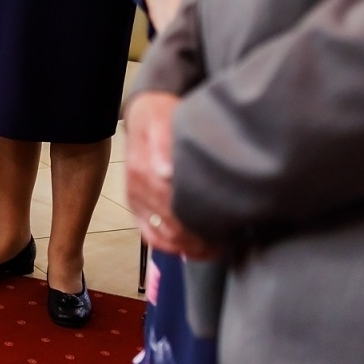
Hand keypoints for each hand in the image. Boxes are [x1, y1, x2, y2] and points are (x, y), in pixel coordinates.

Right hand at [124, 92, 219, 258]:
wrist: (143, 114)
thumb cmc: (161, 117)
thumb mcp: (162, 120)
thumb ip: (163, 142)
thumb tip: (165, 172)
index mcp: (142, 171)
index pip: (171, 207)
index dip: (197, 223)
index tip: (224, 232)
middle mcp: (136, 189)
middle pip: (169, 226)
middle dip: (198, 239)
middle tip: (227, 242)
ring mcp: (136, 200)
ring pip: (161, 236)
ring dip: (187, 246)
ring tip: (214, 248)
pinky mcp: (136, 206)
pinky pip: (149, 235)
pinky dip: (171, 246)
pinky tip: (191, 248)